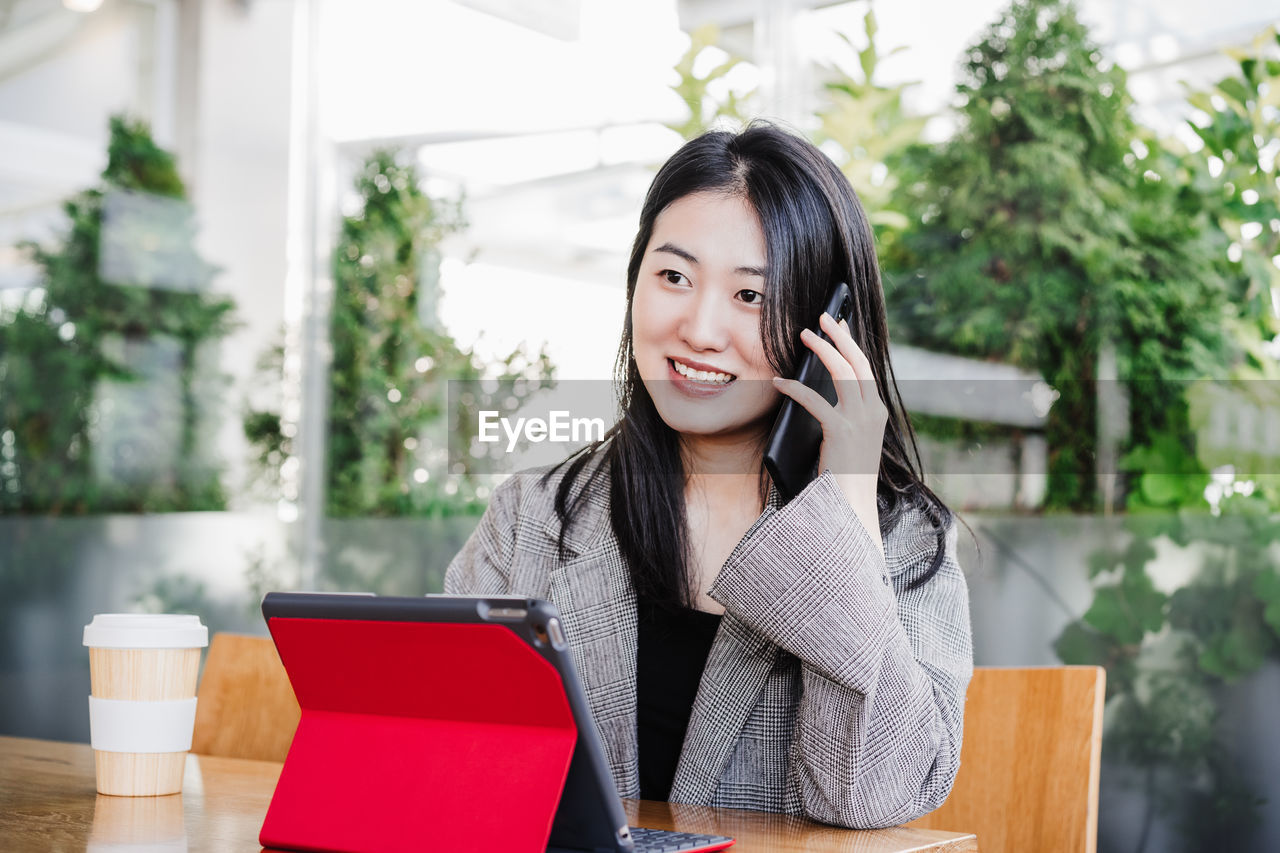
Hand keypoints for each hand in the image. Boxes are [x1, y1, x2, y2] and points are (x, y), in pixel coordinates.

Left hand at [771, 312, 886, 557]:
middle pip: (858, 361)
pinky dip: (795, 388)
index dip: (851, 345)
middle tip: (822, 317)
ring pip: (842, 371)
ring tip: (803, 335)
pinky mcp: (841, 431)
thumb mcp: (848, 442)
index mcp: (877, 413)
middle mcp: (873, 412)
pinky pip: (815, 399)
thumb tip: (818, 395)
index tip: (839, 326)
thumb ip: (842, 418)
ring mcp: (859, 420)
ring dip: (822, 349)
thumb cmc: (844, 478)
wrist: (851, 509)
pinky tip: (779, 382)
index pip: (866, 368)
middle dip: (840, 335)